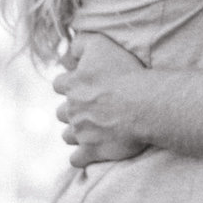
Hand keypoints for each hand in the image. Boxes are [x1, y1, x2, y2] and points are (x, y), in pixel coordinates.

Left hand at [52, 34, 152, 169]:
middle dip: (72, 110)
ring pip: (67, 135)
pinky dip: (80, 158)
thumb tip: (67, 51)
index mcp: (72, 85)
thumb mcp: (100, 44)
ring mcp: (81, 132)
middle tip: (90, 108)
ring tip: (90, 130)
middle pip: (62, 112)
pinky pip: (77, 159)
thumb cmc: (125, 72)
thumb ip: (80, 43)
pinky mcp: (92, 151)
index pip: (59, 84)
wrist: (143, 104)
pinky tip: (87, 154)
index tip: (83, 84)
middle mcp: (72, 109)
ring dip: (76, 132)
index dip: (70, 84)